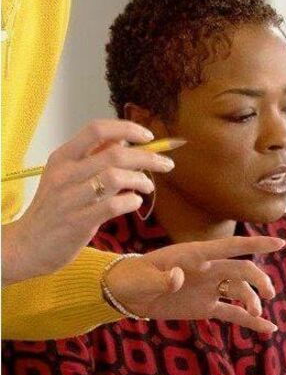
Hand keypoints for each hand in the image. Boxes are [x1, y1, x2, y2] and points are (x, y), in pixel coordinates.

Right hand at [2, 119, 175, 282]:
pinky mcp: (77, 222)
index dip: (127, 128)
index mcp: (62, 157)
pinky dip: (132, 201)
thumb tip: (125, 139)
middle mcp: (64, 174)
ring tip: (147, 187)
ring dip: (142, 180)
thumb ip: (93, 157)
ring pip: (117, 177)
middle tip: (167, 164)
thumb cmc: (55, 208)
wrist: (28, 245)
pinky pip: (114, 205)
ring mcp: (69, 198)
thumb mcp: (67, 176)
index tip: (148, 136)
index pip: (96, 129)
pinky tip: (134, 203)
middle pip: (115, 154)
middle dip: (148, 157)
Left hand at [103, 236, 285, 335]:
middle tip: (267, 295)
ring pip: (241, 291)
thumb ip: (162, 277)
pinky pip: (233, 313)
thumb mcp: (142, 278)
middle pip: (243, 270)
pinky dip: (251, 321)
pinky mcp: (206, 307)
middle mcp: (209, 269)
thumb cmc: (132, 279)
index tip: (281, 242)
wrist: (125, 294)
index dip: (256, 243)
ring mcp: (209, 288)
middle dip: (259, 280)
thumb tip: (179, 277)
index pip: (231, 246)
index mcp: (197, 255)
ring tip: (256, 314)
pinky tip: (269, 329)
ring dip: (253, 301)